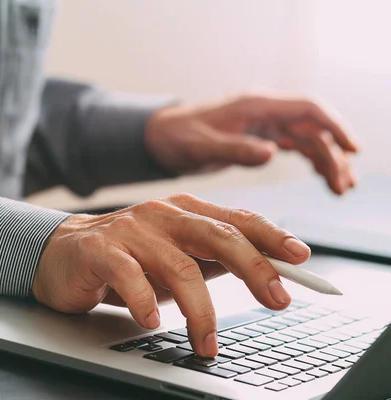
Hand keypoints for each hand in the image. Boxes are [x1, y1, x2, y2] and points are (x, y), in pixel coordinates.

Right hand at [32, 194, 310, 356]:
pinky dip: (145, 302)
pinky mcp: (101, 249)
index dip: (271, 237)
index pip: (236, 220)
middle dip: (253, 268)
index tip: (300, 259)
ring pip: (178, 266)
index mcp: (183, 212)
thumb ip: (212, 259)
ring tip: (207, 342)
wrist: (62, 253)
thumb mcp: (175, 256)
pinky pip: (129, 276)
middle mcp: (160, 215)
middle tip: (277, 299)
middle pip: (216, 236)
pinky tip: (153, 321)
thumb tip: (265, 272)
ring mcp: (130, 229)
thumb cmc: (126, 257)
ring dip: (201, 311)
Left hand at [145, 94, 358, 193]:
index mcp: (254, 107)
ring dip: (326, 161)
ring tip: (340, 189)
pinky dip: (311, 161)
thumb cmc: (177, 137)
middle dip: (333, 154)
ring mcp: (262, 125)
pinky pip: (294, 146)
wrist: (160, 138)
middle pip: (312, 128)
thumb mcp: (201, 147)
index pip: (306, 108)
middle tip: (343, 187)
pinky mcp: (258, 138)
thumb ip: (235, 149)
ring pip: (306, 139)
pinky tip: (322, 178)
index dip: (333, 126)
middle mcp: (263, 113)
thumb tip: (271, 153)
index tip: (352, 149)